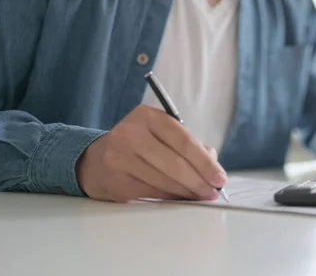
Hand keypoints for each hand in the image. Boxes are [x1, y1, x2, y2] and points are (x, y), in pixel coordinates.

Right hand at [76, 105, 225, 201]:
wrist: (96, 160)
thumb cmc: (138, 146)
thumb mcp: (161, 134)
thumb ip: (189, 145)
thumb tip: (212, 165)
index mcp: (147, 116)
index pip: (183, 139)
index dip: (204, 161)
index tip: (219, 177)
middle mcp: (130, 133)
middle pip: (174, 162)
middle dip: (199, 180)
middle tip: (212, 192)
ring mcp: (119, 157)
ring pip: (164, 180)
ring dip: (187, 192)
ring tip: (200, 196)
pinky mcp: (115, 181)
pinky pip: (152, 192)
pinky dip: (171, 197)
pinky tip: (180, 198)